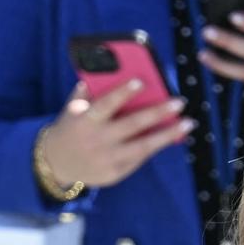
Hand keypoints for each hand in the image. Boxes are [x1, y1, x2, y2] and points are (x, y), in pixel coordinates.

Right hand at [36, 77, 193, 193]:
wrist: (56, 163)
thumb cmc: (73, 126)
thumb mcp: (74, 107)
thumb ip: (92, 90)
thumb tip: (117, 70)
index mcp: (85, 121)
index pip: (106, 105)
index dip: (123, 93)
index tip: (142, 81)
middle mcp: (97, 141)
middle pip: (132, 126)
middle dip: (158, 113)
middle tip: (180, 102)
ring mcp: (106, 160)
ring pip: (142, 147)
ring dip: (167, 135)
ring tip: (187, 123)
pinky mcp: (114, 174)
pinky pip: (139, 159)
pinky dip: (155, 147)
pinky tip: (170, 136)